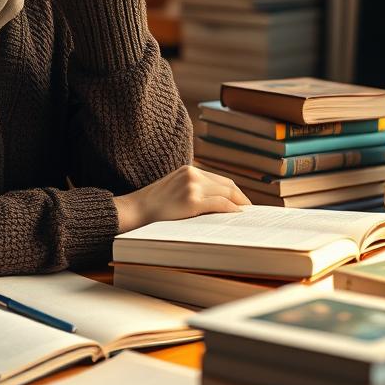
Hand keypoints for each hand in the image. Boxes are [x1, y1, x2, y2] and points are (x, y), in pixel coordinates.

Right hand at [112, 165, 250, 233]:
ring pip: (227, 193)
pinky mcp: (192, 200)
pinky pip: (220, 204)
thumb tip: (219, 203)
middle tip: (249, 211)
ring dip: (239, 204)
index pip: (221, 179)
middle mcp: (192, 174)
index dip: (235, 191)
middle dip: (241, 198)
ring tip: (245, 215)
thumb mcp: (174, 189)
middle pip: (227, 185)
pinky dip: (232, 209)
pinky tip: (236, 215)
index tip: (243, 202)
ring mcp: (192, 186)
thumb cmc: (154, 205)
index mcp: (189, 169)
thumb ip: (193, 189)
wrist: (135, 210)